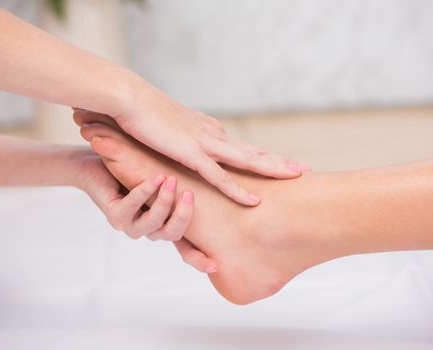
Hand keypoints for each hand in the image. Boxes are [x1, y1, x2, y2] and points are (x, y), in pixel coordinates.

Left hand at [72, 151, 216, 272]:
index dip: (199, 260)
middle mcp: (149, 230)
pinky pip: (131, 208)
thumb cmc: (136, 170)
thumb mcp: (165, 182)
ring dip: (164, 202)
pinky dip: (144, 192)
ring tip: (170, 180)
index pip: (185, 248)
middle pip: (172, 233)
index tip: (216, 265)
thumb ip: (182, 189)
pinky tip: (153, 179)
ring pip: (153, 223)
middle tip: (189, 194)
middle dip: (183, 216)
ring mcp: (131, 226)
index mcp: (164, 226)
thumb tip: (218, 181)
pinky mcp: (114, 216)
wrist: (96, 164)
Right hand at [99, 80, 308, 205]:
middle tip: (303, 169)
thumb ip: (182, 137)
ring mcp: (205, 144)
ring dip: (272, 168)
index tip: (283, 163)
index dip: (264, 156)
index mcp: (209, 130)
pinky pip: (218, 177)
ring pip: (246, 160)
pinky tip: (255, 200)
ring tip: (297, 175)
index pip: (242, 147)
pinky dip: (238, 190)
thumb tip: (186, 145)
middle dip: (279, 161)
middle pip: (253, 151)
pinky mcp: (190, 153)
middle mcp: (213, 135)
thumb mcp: (170, 127)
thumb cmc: (144, 113)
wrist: (128, 97)